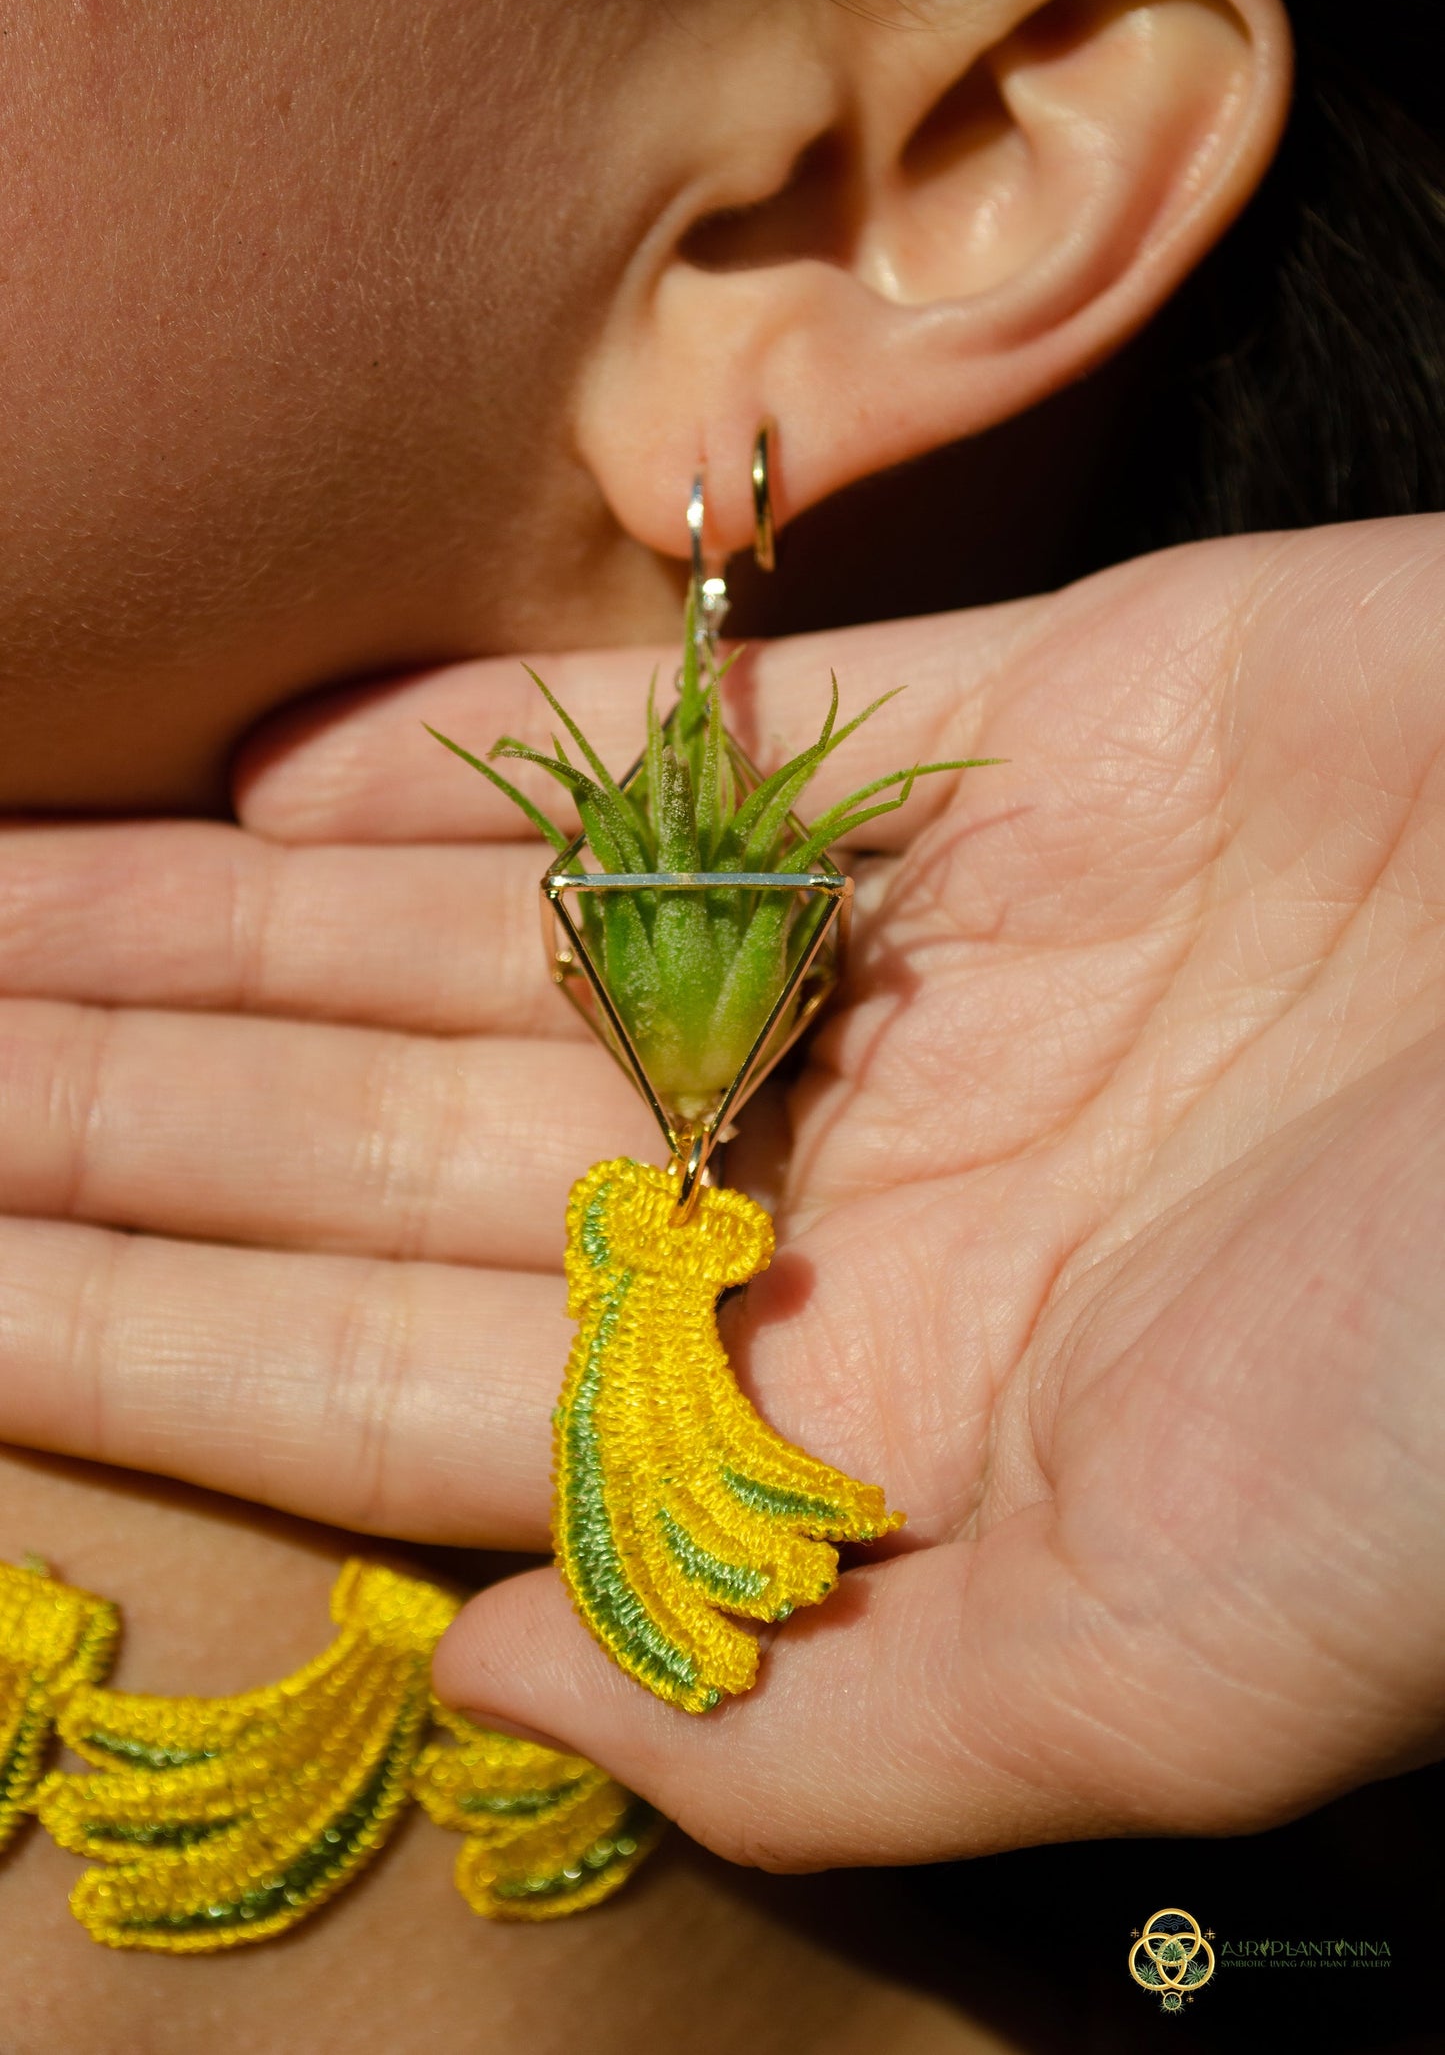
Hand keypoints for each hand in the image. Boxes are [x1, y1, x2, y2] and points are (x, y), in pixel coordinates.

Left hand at [2, 518, 1441, 1873]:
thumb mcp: (1154, 1657)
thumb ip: (809, 1706)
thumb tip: (490, 1675)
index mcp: (839, 1401)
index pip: (384, 1369)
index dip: (135, 1326)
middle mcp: (837, 1170)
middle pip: (372, 1137)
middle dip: (115, 1102)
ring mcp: (907, 948)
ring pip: (462, 939)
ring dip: (214, 927)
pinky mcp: (1007, 740)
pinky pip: (680, 753)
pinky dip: (473, 760)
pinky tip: (264, 784)